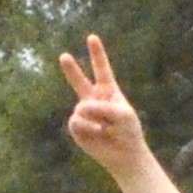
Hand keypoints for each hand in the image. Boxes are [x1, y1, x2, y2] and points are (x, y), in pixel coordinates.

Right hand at [54, 34, 152, 177]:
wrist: (124, 154)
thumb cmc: (128, 131)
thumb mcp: (123, 115)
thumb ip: (102, 108)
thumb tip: (79, 110)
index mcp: (109, 91)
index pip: (102, 69)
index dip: (97, 53)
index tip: (92, 37)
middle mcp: (94, 99)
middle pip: (80, 81)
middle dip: (71, 70)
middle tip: (64, 56)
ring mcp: (84, 113)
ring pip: (82, 108)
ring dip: (94, 117)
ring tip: (104, 128)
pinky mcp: (77, 127)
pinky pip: (77, 122)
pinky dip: (88, 127)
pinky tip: (97, 133)